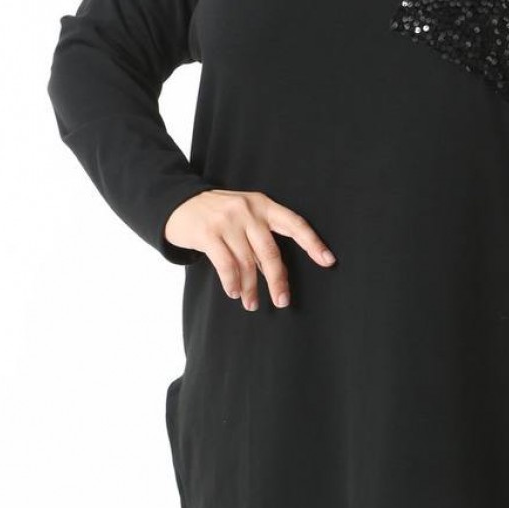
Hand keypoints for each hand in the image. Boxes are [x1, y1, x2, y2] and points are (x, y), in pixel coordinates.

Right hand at [164, 189, 335, 310]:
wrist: (179, 204)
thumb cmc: (219, 214)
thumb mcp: (244, 216)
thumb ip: (261, 238)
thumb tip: (276, 274)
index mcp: (263, 204)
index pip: (295, 223)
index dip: (313, 242)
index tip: (328, 261)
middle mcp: (249, 210)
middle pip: (271, 251)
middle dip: (278, 280)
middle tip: (282, 301)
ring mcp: (228, 221)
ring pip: (247, 263)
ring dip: (251, 288)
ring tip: (251, 304)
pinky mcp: (208, 233)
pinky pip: (226, 265)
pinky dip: (232, 283)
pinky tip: (235, 293)